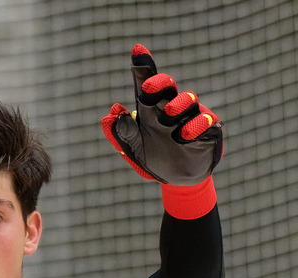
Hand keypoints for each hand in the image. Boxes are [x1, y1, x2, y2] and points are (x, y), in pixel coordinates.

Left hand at [101, 44, 222, 184]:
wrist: (177, 179)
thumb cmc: (156, 156)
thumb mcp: (135, 148)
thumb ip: (123, 133)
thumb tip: (114, 113)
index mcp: (152, 109)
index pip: (147, 84)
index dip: (143, 67)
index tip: (136, 51)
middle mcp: (172, 107)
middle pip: (168, 87)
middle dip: (159, 84)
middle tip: (148, 88)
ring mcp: (191, 117)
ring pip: (187, 100)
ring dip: (177, 106)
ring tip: (167, 117)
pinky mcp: (207, 130)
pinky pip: (203, 122)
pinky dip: (194, 126)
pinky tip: (183, 136)